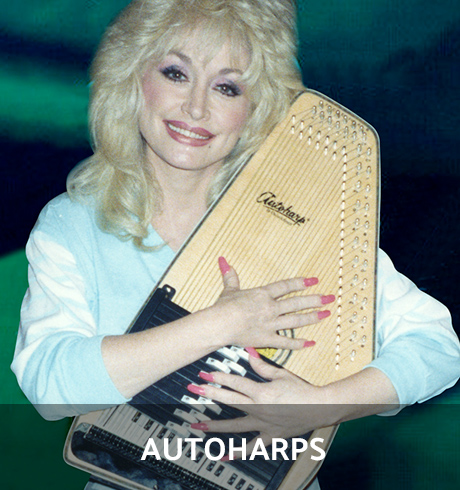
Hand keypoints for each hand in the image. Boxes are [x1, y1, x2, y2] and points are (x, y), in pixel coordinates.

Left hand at [188, 353, 338, 451]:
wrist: (320, 408)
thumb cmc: (302, 390)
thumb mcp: (281, 374)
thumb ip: (262, 366)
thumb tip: (248, 352)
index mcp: (262, 392)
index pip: (235, 383)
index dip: (218, 377)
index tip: (204, 374)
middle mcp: (259, 409)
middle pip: (229, 400)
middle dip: (209, 394)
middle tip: (193, 390)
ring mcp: (263, 425)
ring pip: (234, 426)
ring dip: (214, 424)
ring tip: (197, 424)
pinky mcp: (269, 436)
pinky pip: (251, 447)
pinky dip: (237, 453)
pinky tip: (222, 456)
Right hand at [210, 257, 333, 349]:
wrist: (220, 324)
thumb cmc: (223, 307)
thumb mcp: (229, 289)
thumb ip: (230, 276)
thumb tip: (223, 260)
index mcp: (263, 294)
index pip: (286, 286)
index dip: (301, 282)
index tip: (314, 280)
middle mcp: (270, 308)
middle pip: (297, 303)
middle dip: (315, 300)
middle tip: (329, 298)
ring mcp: (271, 324)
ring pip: (296, 320)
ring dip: (312, 317)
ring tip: (326, 315)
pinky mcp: (267, 339)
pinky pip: (286, 342)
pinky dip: (298, 343)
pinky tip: (310, 342)